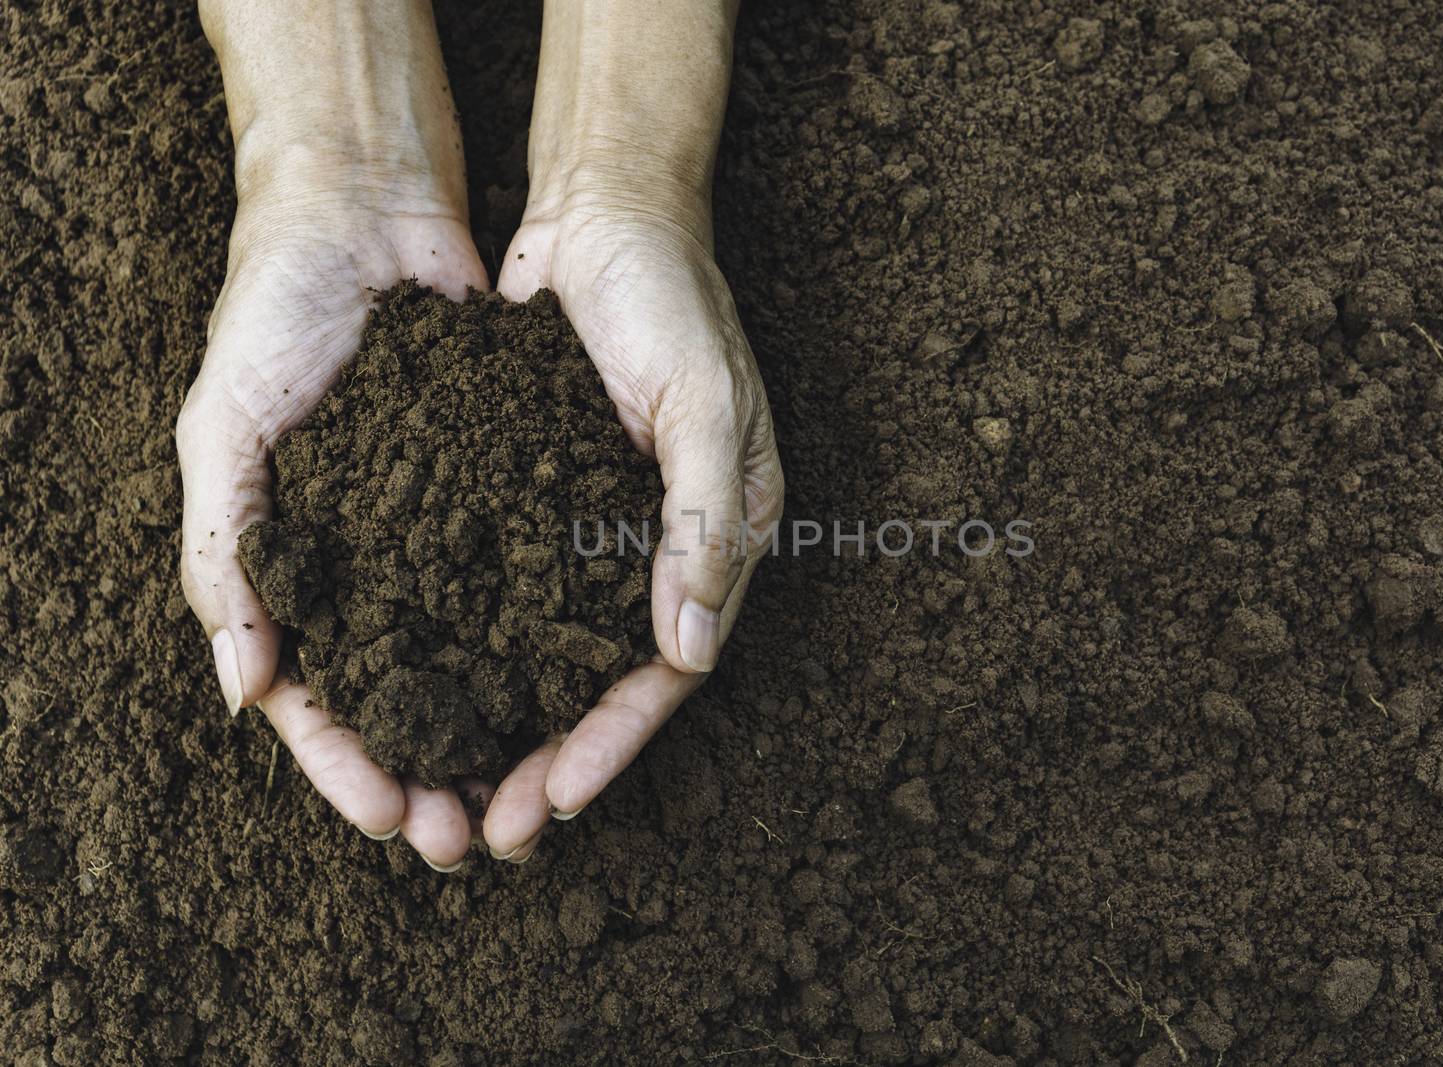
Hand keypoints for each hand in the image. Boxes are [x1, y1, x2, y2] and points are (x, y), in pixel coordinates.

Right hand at [181, 0, 488, 870]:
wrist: (364, 214)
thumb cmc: (274, 315)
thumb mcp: (224, 426)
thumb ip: (224, 551)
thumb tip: (243, 690)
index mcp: (296, 567)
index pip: (317, 699)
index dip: (349, 767)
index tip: (393, 819)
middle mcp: (374, 564)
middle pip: (405, 700)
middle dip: (436, 775)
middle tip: (473, 836)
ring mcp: (441, 533)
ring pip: (474, 660)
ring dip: (499, 732)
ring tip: (530, 790)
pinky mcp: (506, 492)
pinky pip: (527, 582)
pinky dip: (544, 640)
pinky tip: (576, 687)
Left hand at [480, 193, 783, 859]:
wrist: (604, 213)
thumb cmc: (672, 299)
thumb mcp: (705, 402)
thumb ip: (707, 520)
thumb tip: (692, 652)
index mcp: (719, 538)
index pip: (668, 667)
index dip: (615, 739)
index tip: (558, 797)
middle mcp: (657, 549)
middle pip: (604, 682)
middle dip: (554, 760)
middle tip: (491, 829)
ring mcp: (594, 529)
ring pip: (549, 653)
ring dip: (508, 725)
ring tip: (449, 787)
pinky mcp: (537, 501)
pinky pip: (509, 592)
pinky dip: (475, 646)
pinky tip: (425, 687)